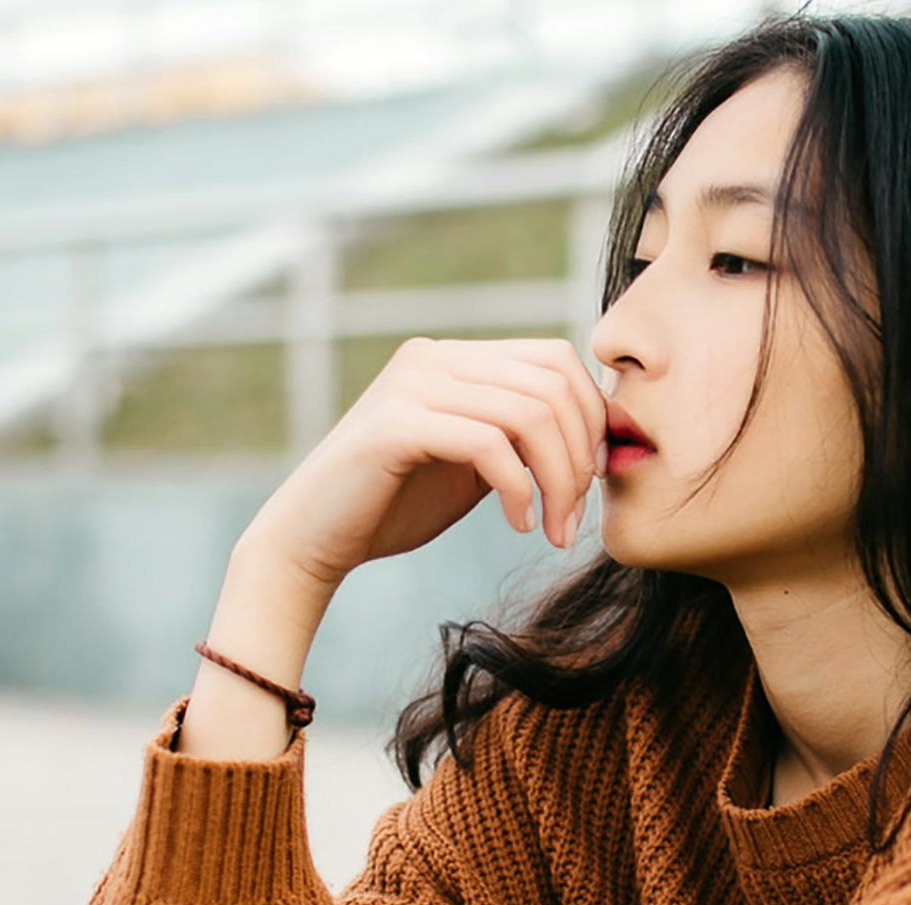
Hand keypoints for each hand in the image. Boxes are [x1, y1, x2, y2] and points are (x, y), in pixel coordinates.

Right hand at [237, 336, 606, 592]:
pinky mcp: (395, 425)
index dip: (592, 418)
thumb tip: (596, 428)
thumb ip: (520, 434)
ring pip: (530, 414)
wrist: (314, 541)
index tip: (595, 479)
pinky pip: (489, 444)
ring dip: (558, 481)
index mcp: (454, 358)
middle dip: (580, 456)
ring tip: (553, 530)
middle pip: (552, 384)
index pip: (555, 360)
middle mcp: (433, 357)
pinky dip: (518, 489)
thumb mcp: (476, 462)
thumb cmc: (396, 505)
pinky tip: (518, 525)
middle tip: (575, 518)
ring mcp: (411, 385)